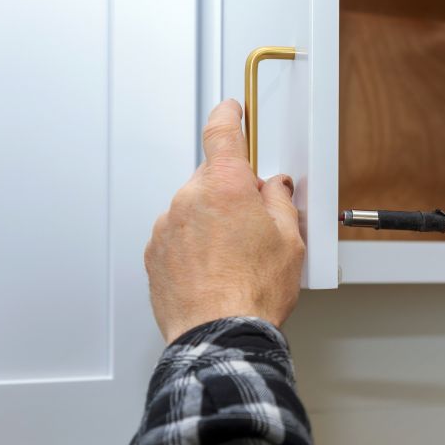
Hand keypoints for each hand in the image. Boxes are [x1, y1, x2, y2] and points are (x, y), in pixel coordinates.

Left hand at [145, 99, 304, 343]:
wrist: (220, 335)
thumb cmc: (252, 294)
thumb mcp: (289, 241)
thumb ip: (280, 202)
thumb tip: (275, 189)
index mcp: (226, 186)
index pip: (222, 132)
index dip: (228, 115)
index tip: (231, 109)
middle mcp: (190, 199)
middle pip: (212, 177)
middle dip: (232, 192)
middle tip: (254, 224)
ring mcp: (168, 226)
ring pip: (194, 208)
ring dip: (212, 221)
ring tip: (234, 259)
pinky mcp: (155, 253)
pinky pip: (178, 234)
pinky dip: (194, 244)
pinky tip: (215, 269)